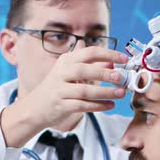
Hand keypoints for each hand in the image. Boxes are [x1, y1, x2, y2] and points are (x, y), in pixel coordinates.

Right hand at [1, 47, 127, 146]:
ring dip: (104, 92)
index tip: (124, 59)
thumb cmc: (57, 88)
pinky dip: (97, 106)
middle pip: (85, 69)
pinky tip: (109, 105)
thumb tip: (112, 64)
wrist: (35, 108)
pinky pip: (81, 105)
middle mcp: (61, 73)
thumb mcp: (71, 73)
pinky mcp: (61, 105)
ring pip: (84, 90)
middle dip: (105, 73)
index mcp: (66, 60)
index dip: (108, 54)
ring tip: (120, 93)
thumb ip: (91, 67)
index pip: (89, 52)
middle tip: (122, 78)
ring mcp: (60, 90)